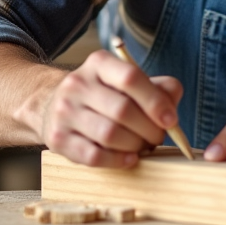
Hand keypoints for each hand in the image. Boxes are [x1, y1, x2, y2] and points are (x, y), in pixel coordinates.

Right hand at [21, 50, 182, 168]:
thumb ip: (158, 89)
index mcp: (99, 63)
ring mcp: (64, 111)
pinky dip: (117, 161)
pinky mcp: (57, 138)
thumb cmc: (104, 95)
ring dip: (135, 146)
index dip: (155, 101)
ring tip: (143, 147)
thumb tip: (172, 108)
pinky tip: (129, 159)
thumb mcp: (128, 82)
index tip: (171, 120)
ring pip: (109, 134)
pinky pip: (93, 156)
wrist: (53, 105)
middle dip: (148, 129)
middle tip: (158, 138)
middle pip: (122, 110)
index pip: (130, 77)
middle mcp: (78, 83)